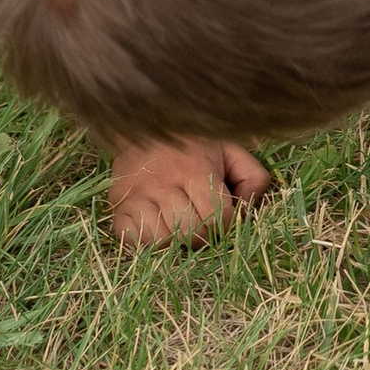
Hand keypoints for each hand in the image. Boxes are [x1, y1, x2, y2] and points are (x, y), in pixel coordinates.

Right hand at [105, 135, 273, 244]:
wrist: (143, 127)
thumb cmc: (192, 144)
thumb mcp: (229, 150)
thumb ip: (251, 177)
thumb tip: (247, 210)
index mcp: (193, 170)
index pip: (218, 217)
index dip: (228, 223)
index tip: (225, 214)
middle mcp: (162, 184)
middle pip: (191, 233)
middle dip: (205, 234)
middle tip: (203, 221)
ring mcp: (136, 198)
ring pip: (164, 241)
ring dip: (177, 239)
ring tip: (180, 222)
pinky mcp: (118, 209)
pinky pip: (136, 242)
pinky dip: (150, 242)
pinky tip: (159, 227)